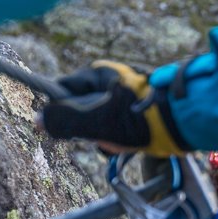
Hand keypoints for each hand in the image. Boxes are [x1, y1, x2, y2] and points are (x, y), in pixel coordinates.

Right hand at [39, 60, 187, 156]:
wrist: (178, 127)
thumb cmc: (136, 121)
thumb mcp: (95, 122)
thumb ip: (65, 121)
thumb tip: (39, 121)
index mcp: (99, 73)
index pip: (63, 90)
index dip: (59, 110)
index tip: (63, 127)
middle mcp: (111, 81)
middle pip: (79, 108)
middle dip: (85, 128)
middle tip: (97, 137)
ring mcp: (123, 96)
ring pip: (96, 120)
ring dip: (101, 137)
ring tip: (115, 142)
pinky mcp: (135, 113)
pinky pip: (114, 126)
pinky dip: (116, 138)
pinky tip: (125, 145)